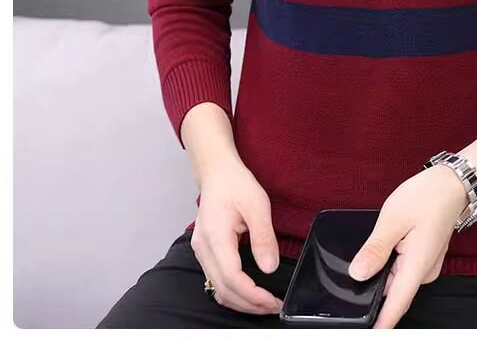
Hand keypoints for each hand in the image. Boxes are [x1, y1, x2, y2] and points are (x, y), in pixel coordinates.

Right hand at [189, 154, 282, 314]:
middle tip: (273, 306)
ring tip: (264, 302)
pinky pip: (215, 279)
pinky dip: (232, 291)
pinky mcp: (204, 251)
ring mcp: (201, 251)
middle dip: (249, 304)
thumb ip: (263, 238)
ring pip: (217, 288)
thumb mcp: (257, 205)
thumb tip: (269, 267)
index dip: (253, 295)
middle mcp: (203, 249)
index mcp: (215, 237)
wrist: (217, 172)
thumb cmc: (236, 184)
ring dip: (240, 300)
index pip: (232, 278)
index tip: (272, 301)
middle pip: (223, 289)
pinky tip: (248, 291)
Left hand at [348, 164, 468, 327]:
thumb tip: (357, 273)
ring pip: (394, 280)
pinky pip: (400, 269)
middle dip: (370, 291)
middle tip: (354, 274)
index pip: (395, 306)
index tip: (363, 333)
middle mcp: (424, 272)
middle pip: (391, 293)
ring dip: (379, 273)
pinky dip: (387, 264)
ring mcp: (424, 266)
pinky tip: (381, 248)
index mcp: (417, 266)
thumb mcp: (393, 218)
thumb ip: (375, 248)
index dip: (379, 323)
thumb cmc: (427, 196)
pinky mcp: (422, 258)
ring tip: (373, 251)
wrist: (452, 184)